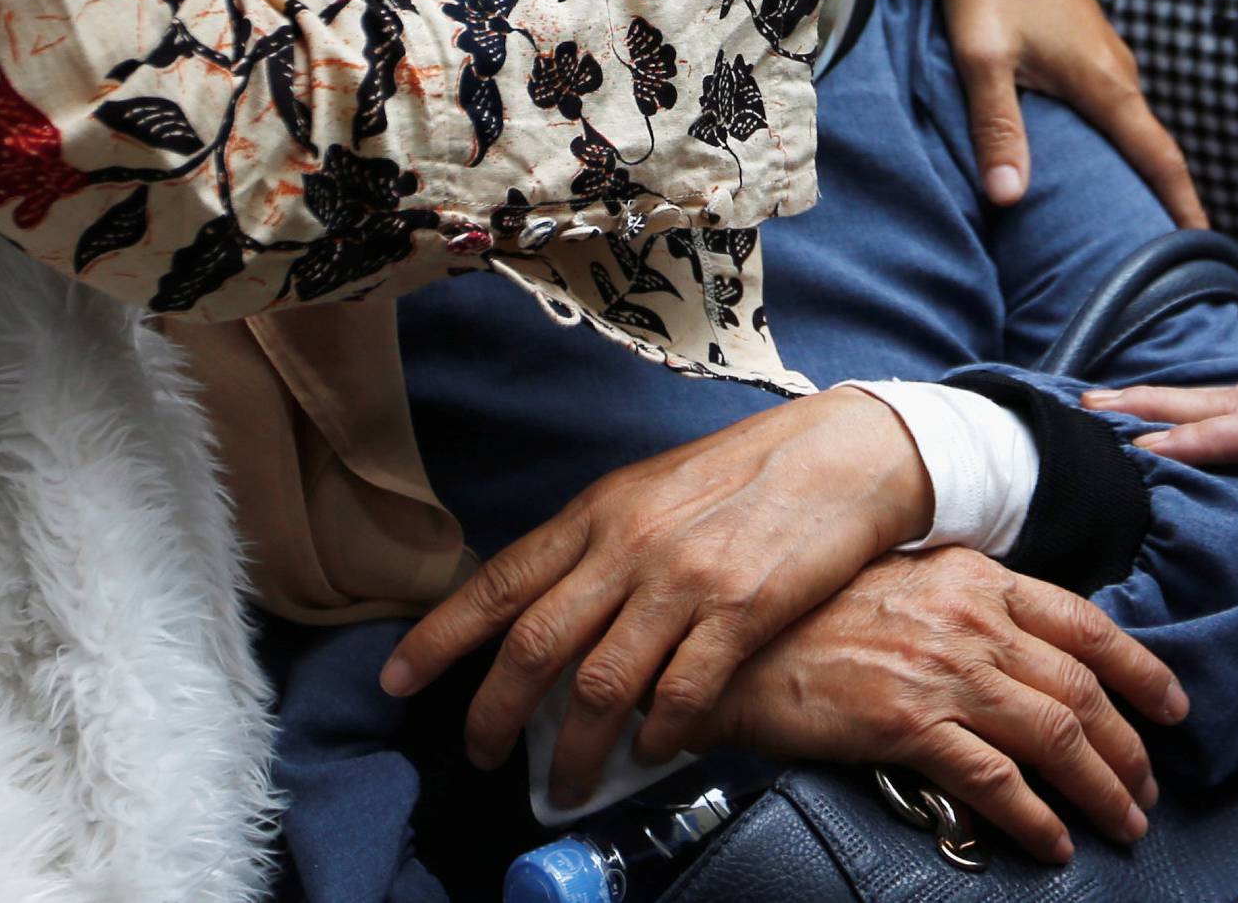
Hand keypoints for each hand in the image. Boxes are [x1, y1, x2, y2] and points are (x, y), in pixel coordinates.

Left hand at [380, 386, 931, 807]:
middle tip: (480, 755)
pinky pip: (681, 692)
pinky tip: (653, 752)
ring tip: (569, 784)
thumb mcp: (651, 493)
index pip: (501, 579)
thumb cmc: (743, 474)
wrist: (839, 454)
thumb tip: (549, 611)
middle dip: (495, 711)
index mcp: (599, 510)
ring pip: (601, 683)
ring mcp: (683, 579)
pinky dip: (659, 734)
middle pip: (535, 642)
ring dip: (577, 749)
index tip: (397, 678)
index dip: (442, 634)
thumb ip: (600, 549)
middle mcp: (628, 544)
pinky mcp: (740, 611)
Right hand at [707, 549, 1189, 865]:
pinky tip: (1054, 843)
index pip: (1084, 624)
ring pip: (1055, 735)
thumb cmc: (822, 613)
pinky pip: (998, 781)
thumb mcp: (909, 584)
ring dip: (1101, 787)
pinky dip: (1037, 818)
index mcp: (976, 576)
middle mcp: (971, 618)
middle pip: (1081, 689)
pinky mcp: (911, 721)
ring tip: (1121, 823)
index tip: (1172, 706)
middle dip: (1128, 747)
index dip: (1141, 669)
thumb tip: (1029, 656)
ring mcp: (944, 669)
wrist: (746, 638)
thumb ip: (971, 609)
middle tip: (1147, 788)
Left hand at [871, 0, 1204, 226]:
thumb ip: (997, 127)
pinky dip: (1113, 136)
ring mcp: (1105, 55)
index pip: (1159, 158)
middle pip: (1150, 148)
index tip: (1205, 251)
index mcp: (1105, 83)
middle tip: (1168, 256)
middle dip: (1161, 198)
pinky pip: (1111, 103)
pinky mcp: (1085, 44)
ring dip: (1135, 166)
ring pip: (1129, 124)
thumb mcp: (982, 60)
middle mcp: (1118, 71)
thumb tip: (1008, 198)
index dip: (1183, 206)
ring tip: (1132, 217)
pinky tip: (1094, 157)